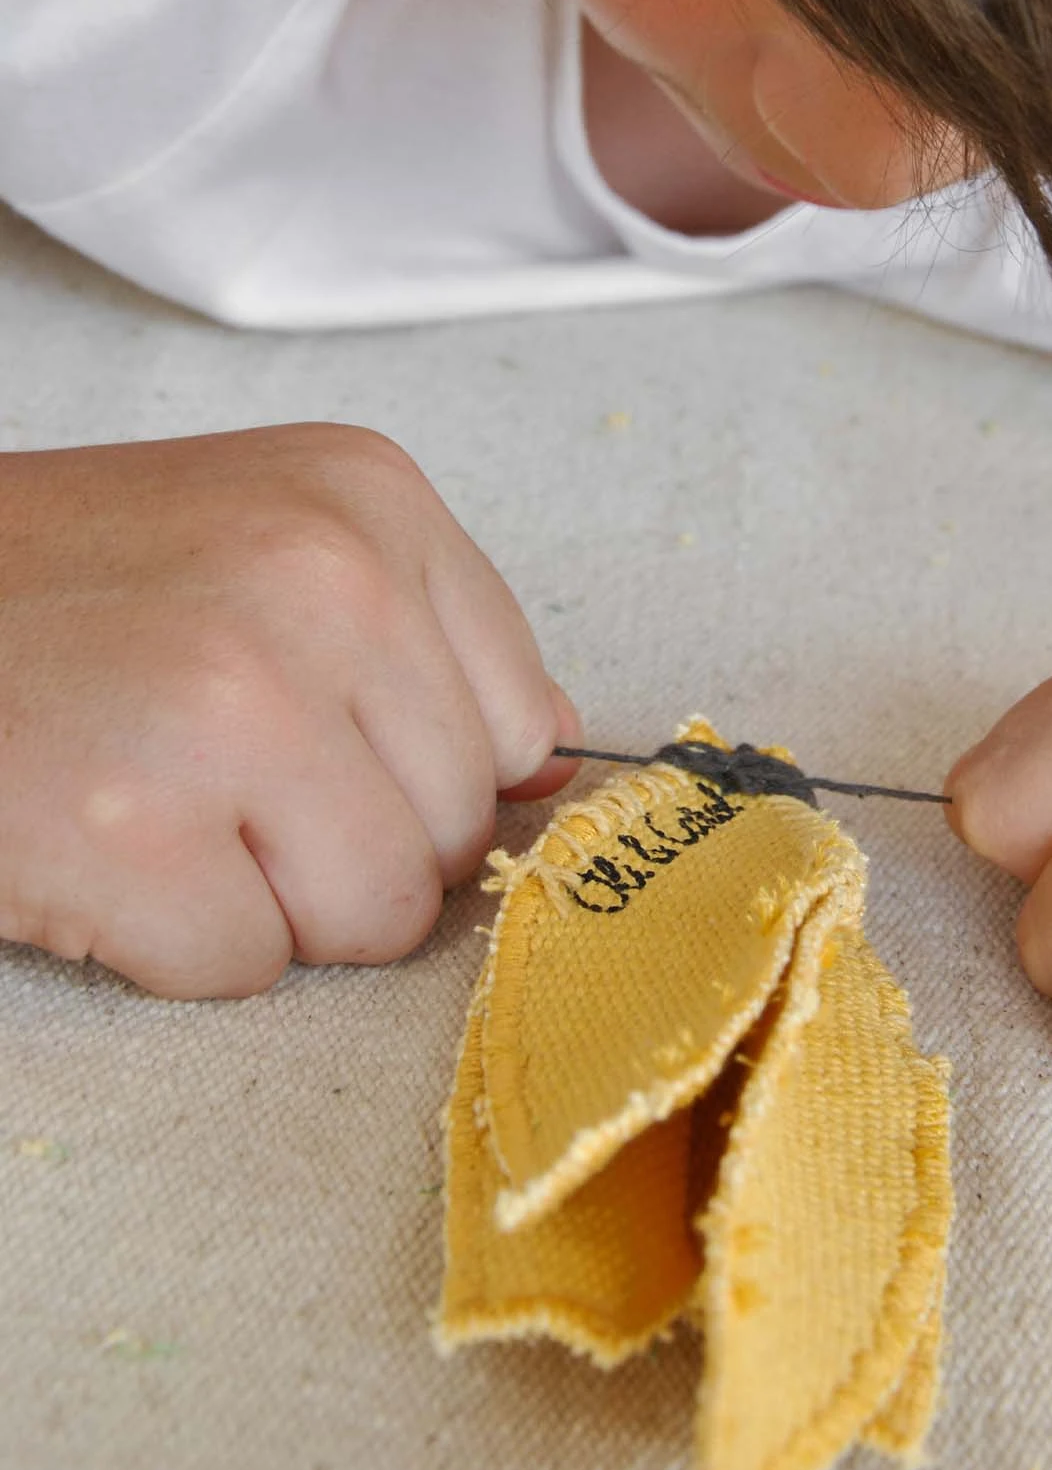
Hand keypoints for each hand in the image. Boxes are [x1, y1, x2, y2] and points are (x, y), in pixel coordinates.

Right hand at [0, 424, 576, 998]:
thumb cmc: (78, 589)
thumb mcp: (278, 546)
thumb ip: (436, 649)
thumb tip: (555, 765)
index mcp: (371, 503)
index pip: (526, 727)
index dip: (433, 777)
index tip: (341, 753)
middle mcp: (320, 582)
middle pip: (457, 829)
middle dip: (354, 844)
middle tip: (226, 779)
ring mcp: (226, 702)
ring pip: (379, 915)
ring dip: (279, 904)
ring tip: (174, 812)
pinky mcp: (127, 829)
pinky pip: (250, 967)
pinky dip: (180, 945)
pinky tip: (110, 851)